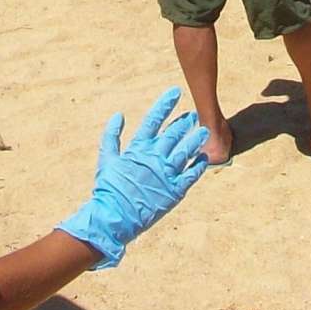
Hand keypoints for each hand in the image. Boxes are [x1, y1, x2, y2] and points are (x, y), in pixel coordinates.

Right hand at [56, 88, 208, 268]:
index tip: (176, 91)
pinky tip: (204, 158)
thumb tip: (118, 115)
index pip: (154, 119)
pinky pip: (191, 174)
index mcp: (138, 149)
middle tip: (194, 115)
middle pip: (174, 133)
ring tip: (204, 131)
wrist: (113, 218)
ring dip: (196, 139)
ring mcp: (167, 173)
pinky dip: (198, 165)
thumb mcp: (106, 160)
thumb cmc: (108, 189)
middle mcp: (155, 157)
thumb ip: (111, 136)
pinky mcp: (175, 190)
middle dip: (185, 122)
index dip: (165, 104)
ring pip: (187, 150)